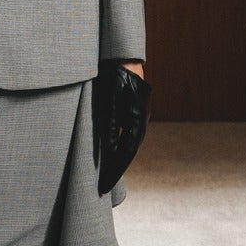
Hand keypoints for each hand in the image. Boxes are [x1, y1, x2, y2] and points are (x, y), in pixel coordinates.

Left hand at [92, 59, 150, 196]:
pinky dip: (119, 146)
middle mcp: (142, 119)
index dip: (115, 171)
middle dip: (116, 169)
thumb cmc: (114, 75)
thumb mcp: (109, 98)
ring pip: (129, 143)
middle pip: (128, 151)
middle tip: (103, 188)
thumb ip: (110, 122)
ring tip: (106, 175)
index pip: (125, 153)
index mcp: (137, 119)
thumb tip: (110, 147)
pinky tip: (111, 152)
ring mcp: (140, 114)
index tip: (104, 187)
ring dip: (118, 159)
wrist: (124, 57)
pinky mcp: (135, 110)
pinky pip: (128, 133)